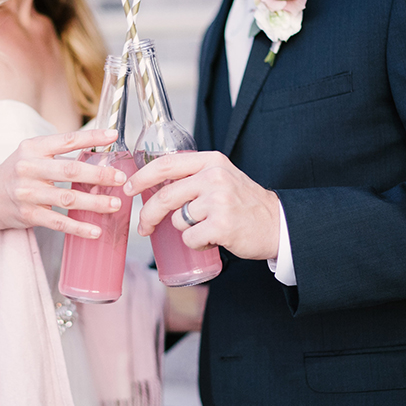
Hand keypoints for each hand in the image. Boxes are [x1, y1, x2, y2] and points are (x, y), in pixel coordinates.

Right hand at [0, 129, 126, 245]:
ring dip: (95, 202)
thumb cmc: (19, 172)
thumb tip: (100, 153)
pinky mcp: (29, 215)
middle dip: (99, 175)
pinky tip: (96, 230)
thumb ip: (59, 151)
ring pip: (68, 199)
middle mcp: (29, 168)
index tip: (113, 136)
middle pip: (70, 171)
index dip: (91, 138)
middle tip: (121, 177)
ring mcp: (28, 193)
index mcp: (33, 148)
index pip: (66, 140)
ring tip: (115, 204)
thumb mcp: (32, 153)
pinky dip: (79, 228)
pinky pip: (58, 223)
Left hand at [123, 151, 280, 259]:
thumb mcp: (221, 178)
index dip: (142, 177)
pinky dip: (196, 244)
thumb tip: (151, 185)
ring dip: (185, 231)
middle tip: (144, 227)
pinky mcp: (222, 225)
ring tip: (206, 228)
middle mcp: (214, 177)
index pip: (166, 164)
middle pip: (165, 196)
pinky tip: (212, 239)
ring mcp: (219, 201)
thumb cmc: (244, 204)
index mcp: (211, 161)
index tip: (128, 189)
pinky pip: (190, 238)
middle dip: (148, 215)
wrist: (277, 224)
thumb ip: (194, 176)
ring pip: (178, 220)